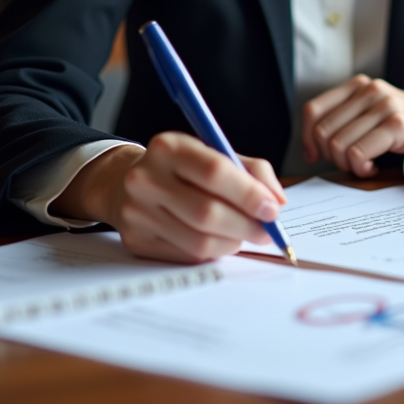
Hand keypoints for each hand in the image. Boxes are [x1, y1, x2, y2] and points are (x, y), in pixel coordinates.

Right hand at [52, 133, 285, 263]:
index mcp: (169, 147)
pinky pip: (186, 256)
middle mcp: (147, 178)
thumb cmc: (182, 168)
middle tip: (267, 231)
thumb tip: (278, 201)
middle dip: (246, 224)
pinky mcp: (136, 241)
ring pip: (199, 240)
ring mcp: (137, 212)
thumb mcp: (213, 152)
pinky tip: (221, 241)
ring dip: (233, 242)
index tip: (272, 208)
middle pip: (207, 212)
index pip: (214, 171)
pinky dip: (213, 252)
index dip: (248, 193)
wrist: (125, 181)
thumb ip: (251, 171)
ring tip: (245, 234)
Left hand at [302, 75, 403, 176]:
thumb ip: (346, 122)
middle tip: (354, 164)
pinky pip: (358, 153)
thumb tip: (311, 148)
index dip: (307, 138)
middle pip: (323, 132)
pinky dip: (361, 168)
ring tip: (368, 165)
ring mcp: (384, 104)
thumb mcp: (373, 117)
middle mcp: (369, 89)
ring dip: (349, 165)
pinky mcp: (396, 123)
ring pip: (338, 145)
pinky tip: (375, 167)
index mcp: (359, 85)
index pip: (313, 110)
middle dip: (332, 157)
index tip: (314, 156)